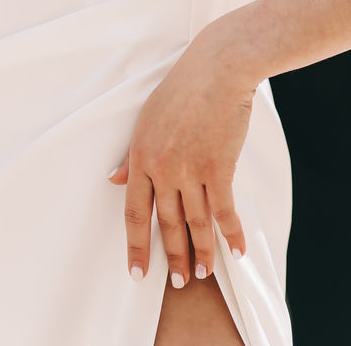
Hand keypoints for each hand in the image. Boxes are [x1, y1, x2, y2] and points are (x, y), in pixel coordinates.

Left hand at [107, 23, 257, 287]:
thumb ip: (133, 155)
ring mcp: (190, 169)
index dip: (136, 245)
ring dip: (201, 251)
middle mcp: (162, 167)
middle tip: (179, 282)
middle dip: (173, 256)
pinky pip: (224, 212)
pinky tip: (237, 251)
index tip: (138, 272)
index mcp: (140, 155)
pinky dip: (231, 235)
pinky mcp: (218, 167)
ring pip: (195, 222)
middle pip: (165, 223)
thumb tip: (114, 181)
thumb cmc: (181, 88)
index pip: (133, 212)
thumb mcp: (147, 118)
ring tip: (203, 272)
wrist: (216, 68)